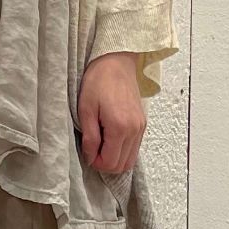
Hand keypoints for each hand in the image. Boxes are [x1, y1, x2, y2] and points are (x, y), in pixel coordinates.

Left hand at [77, 51, 145, 174]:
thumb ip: (90, 137)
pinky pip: (134, 147)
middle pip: (122, 165)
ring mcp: (141, 127)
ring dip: (114, 157)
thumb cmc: (99, 81)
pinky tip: (110, 138)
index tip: (87, 152)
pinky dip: (122, 150)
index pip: (110, 162)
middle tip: (92, 150)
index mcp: (119, 127)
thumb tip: (91, 157)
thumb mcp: (86, 109)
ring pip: (130, 159)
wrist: (116, 63)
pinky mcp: (142, 124)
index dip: (96, 162)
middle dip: (105, 163)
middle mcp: (134, 130)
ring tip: (100, 143)